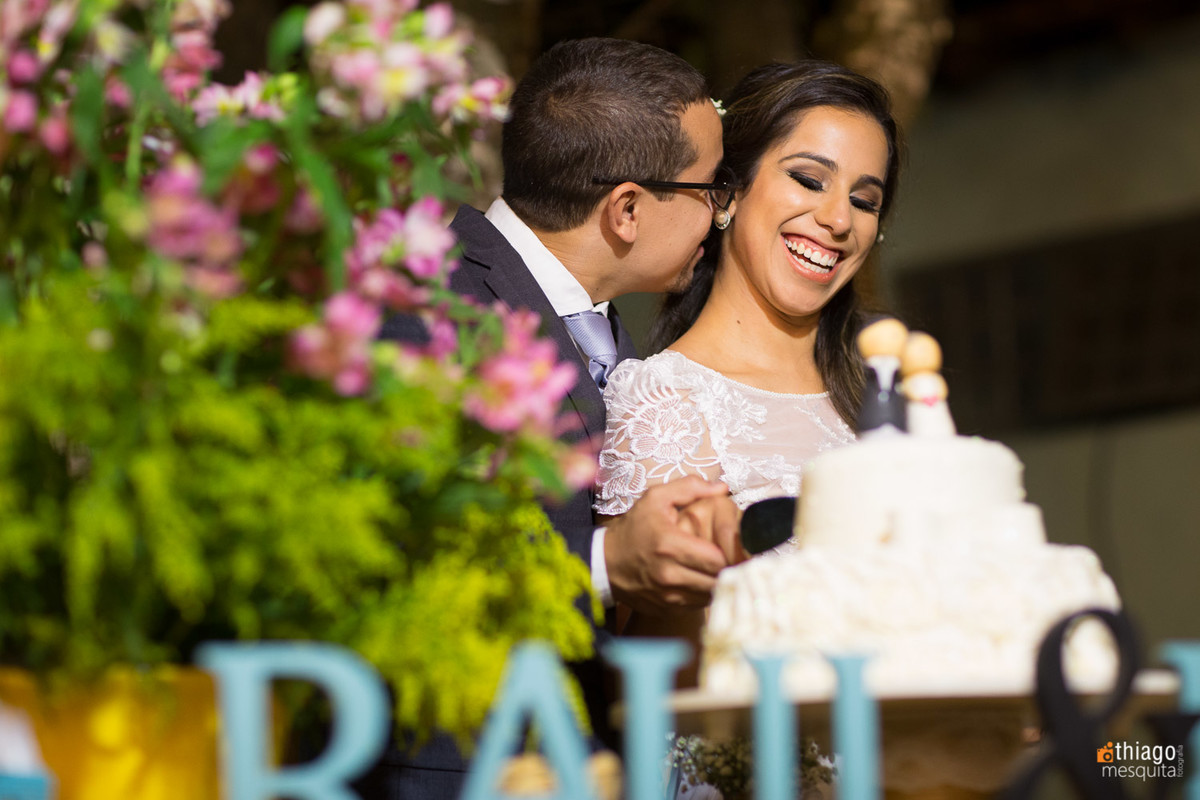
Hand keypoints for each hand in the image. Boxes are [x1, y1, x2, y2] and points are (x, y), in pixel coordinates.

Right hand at [603, 476, 735, 614]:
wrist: (605, 562)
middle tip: (730, 556)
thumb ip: (689, 488)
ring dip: (716, 582)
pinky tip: (699, 578)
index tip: (731, 544)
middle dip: (727, 568)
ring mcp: (667, 596)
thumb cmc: (633, 528)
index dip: (730, 552)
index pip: (717, 558)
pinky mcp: (665, 609)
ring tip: (715, 567)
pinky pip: (697, 605)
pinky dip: (702, 593)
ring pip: (710, 595)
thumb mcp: (655, 499)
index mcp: (670, 545)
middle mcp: (669, 574)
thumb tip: (722, 488)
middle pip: (717, 579)